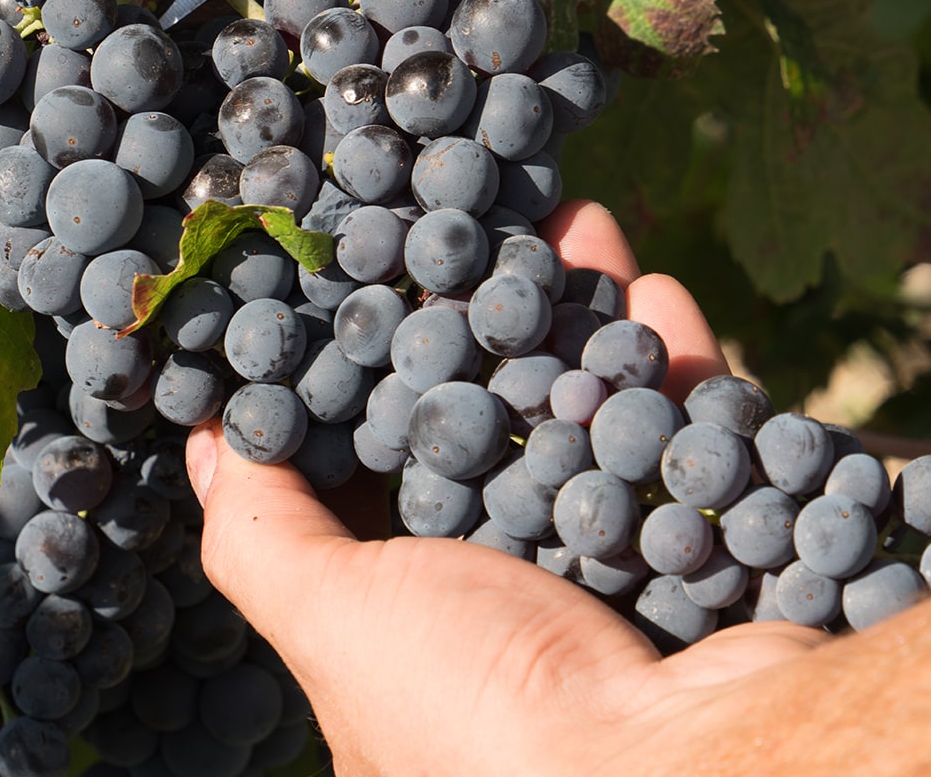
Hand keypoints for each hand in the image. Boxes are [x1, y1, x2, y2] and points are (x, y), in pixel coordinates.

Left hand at [184, 200, 827, 776]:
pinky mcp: (717, 553)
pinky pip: (689, 433)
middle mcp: (521, 604)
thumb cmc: (482, 710)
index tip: (367, 288)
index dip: (371, 383)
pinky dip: (670, 357)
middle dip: (482, 329)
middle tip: (470, 231)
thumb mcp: (335, 621)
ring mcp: (623, 577)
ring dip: (579, 316)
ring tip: (564, 219)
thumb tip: (212, 442)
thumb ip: (265, 535)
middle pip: (496, 432)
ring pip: (592, 415)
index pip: (381, 483)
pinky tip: (650, 280)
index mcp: (420, 631)